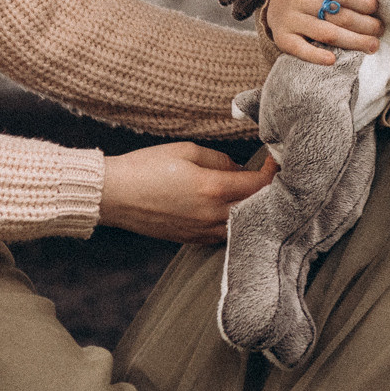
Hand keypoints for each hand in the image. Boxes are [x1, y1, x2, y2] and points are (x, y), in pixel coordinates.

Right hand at [98, 142, 279, 243]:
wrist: (114, 195)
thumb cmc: (146, 167)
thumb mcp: (186, 151)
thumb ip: (220, 160)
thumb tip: (240, 169)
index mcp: (212, 188)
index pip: (259, 185)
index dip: (272, 172)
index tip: (275, 160)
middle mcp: (211, 214)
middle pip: (256, 208)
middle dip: (268, 192)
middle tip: (271, 177)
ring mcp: (202, 231)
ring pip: (242, 225)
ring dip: (252, 210)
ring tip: (255, 194)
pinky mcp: (192, 239)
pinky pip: (224, 234)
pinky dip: (234, 222)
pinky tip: (233, 208)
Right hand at [264, 0, 380, 65]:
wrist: (275, 1)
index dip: (362, 2)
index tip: (377, 9)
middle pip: (338, 15)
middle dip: (364, 26)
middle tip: (380, 31)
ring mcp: (291, 19)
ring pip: (326, 33)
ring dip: (352, 42)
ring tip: (372, 46)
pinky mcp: (284, 37)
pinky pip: (300, 49)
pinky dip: (316, 56)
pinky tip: (333, 60)